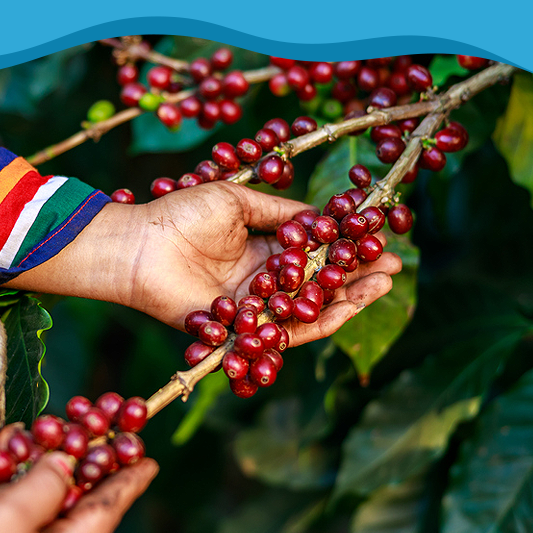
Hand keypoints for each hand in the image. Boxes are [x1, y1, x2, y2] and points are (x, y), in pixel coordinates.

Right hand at [0, 424, 157, 532]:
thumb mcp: (5, 519)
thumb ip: (42, 486)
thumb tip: (66, 464)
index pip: (108, 508)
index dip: (128, 479)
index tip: (148, 460)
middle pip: (74, 504)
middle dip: (79, 462)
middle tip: (90, 429)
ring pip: (36, 508)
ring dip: (34, 469)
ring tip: (34, 436)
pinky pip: (7, 520)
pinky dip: (3, 488)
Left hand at [8, 181, 402, 345]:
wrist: (138, 245)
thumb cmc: (178, 215)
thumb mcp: (236, 201)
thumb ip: (280, 211)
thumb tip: (321, 217)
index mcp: (261, 249)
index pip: (315, 254)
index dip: (348, 250)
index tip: (380, 240)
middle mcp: (261, 282)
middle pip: (320, 286)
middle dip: (358, 278)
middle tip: (393, 268)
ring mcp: (252, 308)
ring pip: (309, 311)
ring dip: (347, 301)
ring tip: (380, 285)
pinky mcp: (239, 329)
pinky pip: (282, 330)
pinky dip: (314, 321)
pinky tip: (345, 305)